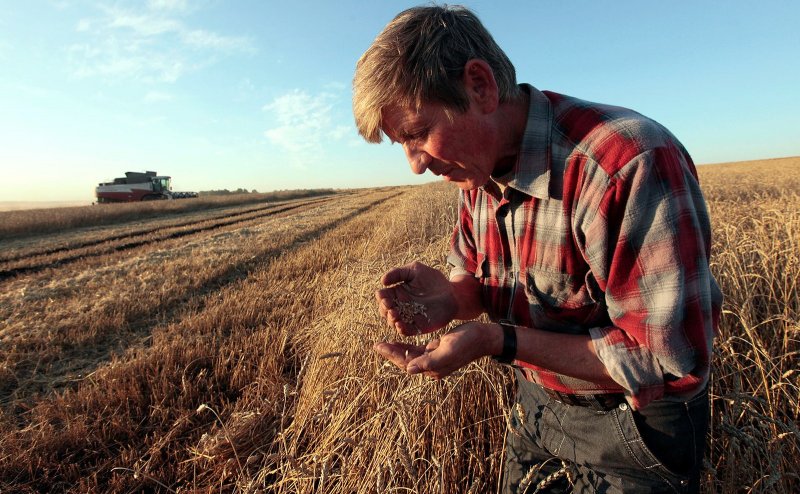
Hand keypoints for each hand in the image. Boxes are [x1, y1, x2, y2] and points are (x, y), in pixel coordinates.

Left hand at [373, 322, 495, 378]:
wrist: (483, 337)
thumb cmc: (467, 342)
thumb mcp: (448, 350)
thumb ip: (429, 361)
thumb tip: (409, 369)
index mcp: (433, 369)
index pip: (407, 363)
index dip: (392, 355)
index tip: (379, 346)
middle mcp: (432, 367)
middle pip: (406, 360)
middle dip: (391, 353)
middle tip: (376, 345)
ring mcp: (434, 359)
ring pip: (411, 355)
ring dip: (398, 349)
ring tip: (384, 343)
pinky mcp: (437, 351)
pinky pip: (419, 350)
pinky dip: (408, 346)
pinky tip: (400, 341)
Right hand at [375, 261, 457, 335]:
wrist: (453, 293)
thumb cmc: (433, 279)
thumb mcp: (415, 270)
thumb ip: (398, 272)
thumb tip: (382, 281)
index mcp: (397, 292)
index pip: (383, 296)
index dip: (381, 297)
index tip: (385, 297)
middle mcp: (400, 306)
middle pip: (384, 311)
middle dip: (384, 310)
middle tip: (390, 307)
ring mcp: (408, 317)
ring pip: (393, 322)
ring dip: (391, 320)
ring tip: (395, 315)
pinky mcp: (417, 327)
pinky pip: (406, 331)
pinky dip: (401, 329)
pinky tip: (400, 325)